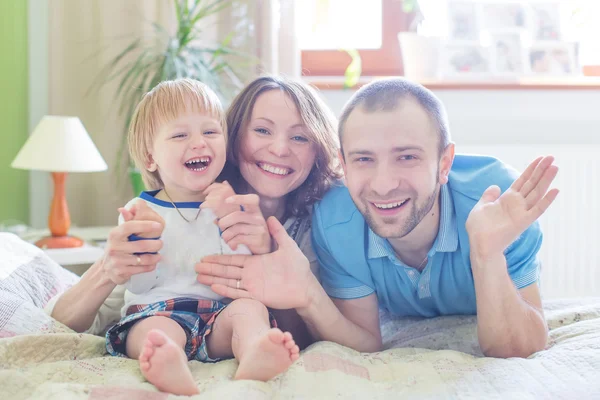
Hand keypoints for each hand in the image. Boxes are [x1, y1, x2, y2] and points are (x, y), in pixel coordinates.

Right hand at [102, 207, 163, 284]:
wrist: (106, 270)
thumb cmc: (117, 248)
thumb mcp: (120, 235)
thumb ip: (127, 222)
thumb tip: (126, 208)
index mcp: (115, 234)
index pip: (129, 226)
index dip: (145, 225)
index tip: (158, 225)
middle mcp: (114, 247)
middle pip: (141, 245)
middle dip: (155, 244)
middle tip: (161, 243)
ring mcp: (118, 261)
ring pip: (143, 259)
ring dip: (155, 257)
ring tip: (158, 255)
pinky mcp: (122, 272)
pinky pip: (142, 269)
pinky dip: (150, 266)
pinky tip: (153, 263)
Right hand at [195, 217, 316, 309]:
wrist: (306, 288)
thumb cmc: (298, 269)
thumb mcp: (288, 247)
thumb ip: (278, 233)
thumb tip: (270, 217)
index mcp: (256, 262)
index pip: (233, 260)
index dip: (220, 258)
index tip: (206, 257)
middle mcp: (251, 274)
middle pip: (227, 271)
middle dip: (212, 268)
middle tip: (195, 266)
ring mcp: (253, 286)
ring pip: (229, 282)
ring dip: (214, 278)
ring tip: (199, 276)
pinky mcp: (257, 296)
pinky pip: (238, 293)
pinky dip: (226, 290)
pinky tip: (214, 286)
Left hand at [201, 181, 239, 218]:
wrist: (235, 221)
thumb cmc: (233, 210)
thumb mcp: (233, 197)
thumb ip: (228, 188)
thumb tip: (224, 181)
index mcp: (228, 188)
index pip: (214, 185)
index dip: (209, 189)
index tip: (206, 193)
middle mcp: (223, 191)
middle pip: (210, 192)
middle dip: (210, 198)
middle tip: (214, 205)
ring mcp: (218, 198)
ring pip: (206, 198)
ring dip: (207, 203)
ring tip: (213, 208)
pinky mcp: (213, 205)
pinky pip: (203, 205)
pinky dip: (204, 209)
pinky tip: (209, 211)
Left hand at [216, 193, 270, 253]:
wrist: (265, 248)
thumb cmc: (250, 233)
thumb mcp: (244, 223)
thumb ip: (231, 219)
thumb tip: (214, 220)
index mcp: (255, 211)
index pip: (252, 199)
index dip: (240, 198)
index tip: (227, 200)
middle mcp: (259, 218)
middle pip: (237, 215)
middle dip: (224, 222)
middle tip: (221, 228)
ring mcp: (260, 229)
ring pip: (236, 228)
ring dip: (226, 235)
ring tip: (225, 239)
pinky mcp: (258, 240)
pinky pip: (239, 239)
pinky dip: (231, 242)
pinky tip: (232, 245)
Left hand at [466, 155, 558, 258]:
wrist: (479, 244)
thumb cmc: (478, 228)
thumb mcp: (481, 207)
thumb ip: (488, 196)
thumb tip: (495, 186)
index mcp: (506, 199)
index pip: (522, 181)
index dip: (531, 169)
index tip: (540, 159)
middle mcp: (516, 203)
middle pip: (532, 183)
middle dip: (541, 170)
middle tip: (551, 157)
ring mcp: (521, 212)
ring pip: (536, 192)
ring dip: (546, 180)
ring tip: (555, 167)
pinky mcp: (523, 221)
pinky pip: (537, 209)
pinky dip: (546, 200)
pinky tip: (555, 190)